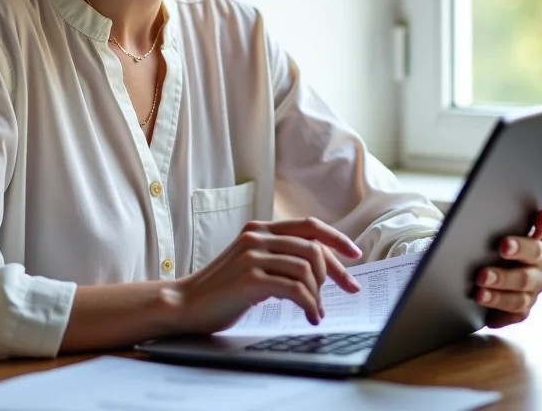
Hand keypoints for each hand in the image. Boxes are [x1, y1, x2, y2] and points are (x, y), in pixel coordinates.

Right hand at [173, 217, 362, 334]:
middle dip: (337, 271)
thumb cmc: (222, 288)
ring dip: (319, 293)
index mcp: (260, 229)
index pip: (309, 226)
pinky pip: (294, 289)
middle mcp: (257, 237)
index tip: (356, 254)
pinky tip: (310, 315)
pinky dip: (309, 304)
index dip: (336, 238)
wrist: (185, 303)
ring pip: (306, 268)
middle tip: (348, 290)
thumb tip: (319, 265)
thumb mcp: (252, 263)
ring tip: (317, 310)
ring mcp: (253, 256)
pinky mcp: (250, 278)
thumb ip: (278, 256)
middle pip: (313, 247)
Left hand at [475, 209, 541, 327]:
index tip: (510, 236)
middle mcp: (537, 264)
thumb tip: (473, 214)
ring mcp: (532, 289)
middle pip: (528, 267)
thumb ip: (490, 224)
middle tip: (483, 273)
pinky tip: (486, 312)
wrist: (474, 273)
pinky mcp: (523, 309)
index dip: (540, 224)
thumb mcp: (485, 233)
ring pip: (520, 294)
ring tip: (479, 293)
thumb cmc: (484, 248)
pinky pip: (515, 313)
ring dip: (499, 295)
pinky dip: (500, 312)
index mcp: (533, 240)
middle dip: (505, 272)